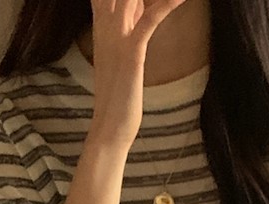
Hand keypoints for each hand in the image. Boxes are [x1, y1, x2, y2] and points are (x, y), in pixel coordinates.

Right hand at [88, 0, 188, 148]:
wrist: (110, 126)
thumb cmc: (119, 95)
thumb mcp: (123, 55)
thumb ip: (129, 29)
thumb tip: (139, 10)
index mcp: (103, 23)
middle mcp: (107, 24)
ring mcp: (117, 37)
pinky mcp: (131, 52)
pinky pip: (149, 19)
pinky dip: (165, 4)